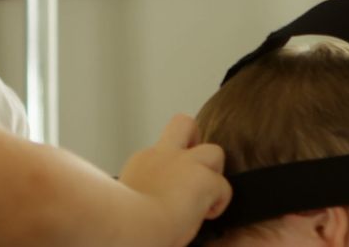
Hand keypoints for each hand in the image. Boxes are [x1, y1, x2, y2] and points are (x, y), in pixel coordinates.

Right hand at [118, 114, 231, 246]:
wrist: (131, 224)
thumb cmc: (124, 221)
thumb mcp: (124, 198)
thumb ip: (139, 191)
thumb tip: (145, 204)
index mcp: (142, 162)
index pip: (160, 153)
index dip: (168, 169)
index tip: (165, 190)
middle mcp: (163, 155)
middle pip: (183, 124)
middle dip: (195, 139)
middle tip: (194, 168)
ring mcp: (185, 163)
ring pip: (214, 151)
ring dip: (213, 173)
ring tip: (203, 196)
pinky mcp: (205, 179)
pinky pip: (224, 187)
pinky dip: (219, 202)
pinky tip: (205, 215)